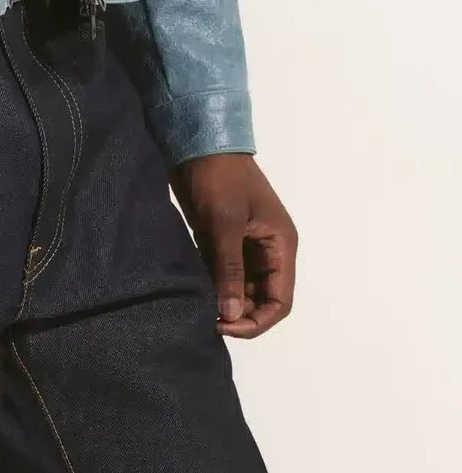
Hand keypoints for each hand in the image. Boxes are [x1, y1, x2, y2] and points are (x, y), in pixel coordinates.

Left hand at [170, 154, 296, 338]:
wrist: (197, 146)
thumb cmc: (218, 180)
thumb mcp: (224, 224)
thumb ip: (228, 269)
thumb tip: (230, 313)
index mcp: (280, 246)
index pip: (280, 300)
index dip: (256, 321)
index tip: (224, 325)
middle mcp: (267, 251)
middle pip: (260, 299)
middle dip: (237, 314)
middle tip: (204, 319)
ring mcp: (244, 247)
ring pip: (240, 289)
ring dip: (223, 302)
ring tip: (196, 309)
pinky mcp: (221, 242)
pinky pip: (222, 275)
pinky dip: (211, 286)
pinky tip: (192, 294)